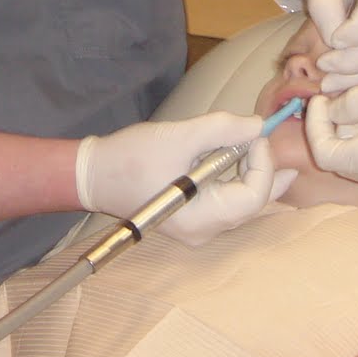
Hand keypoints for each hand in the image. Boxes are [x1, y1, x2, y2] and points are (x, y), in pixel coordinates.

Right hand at [75, 113, 295, 245]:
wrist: (93, 174)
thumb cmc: (130, 158)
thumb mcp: (179, 137)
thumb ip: (222, 129)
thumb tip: (258, 125)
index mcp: (202, 219)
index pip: (254, 196)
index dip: (263, 163)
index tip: (254, 133)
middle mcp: (204, 231)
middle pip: (253, 203)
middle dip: (264, 168)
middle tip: (265, 137)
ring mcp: (198, 227)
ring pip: (242, 201)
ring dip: (250, 170)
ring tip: (248, 141)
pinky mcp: (192, 216)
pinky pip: (226, 200)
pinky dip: (234, 177)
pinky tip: (234, 155)